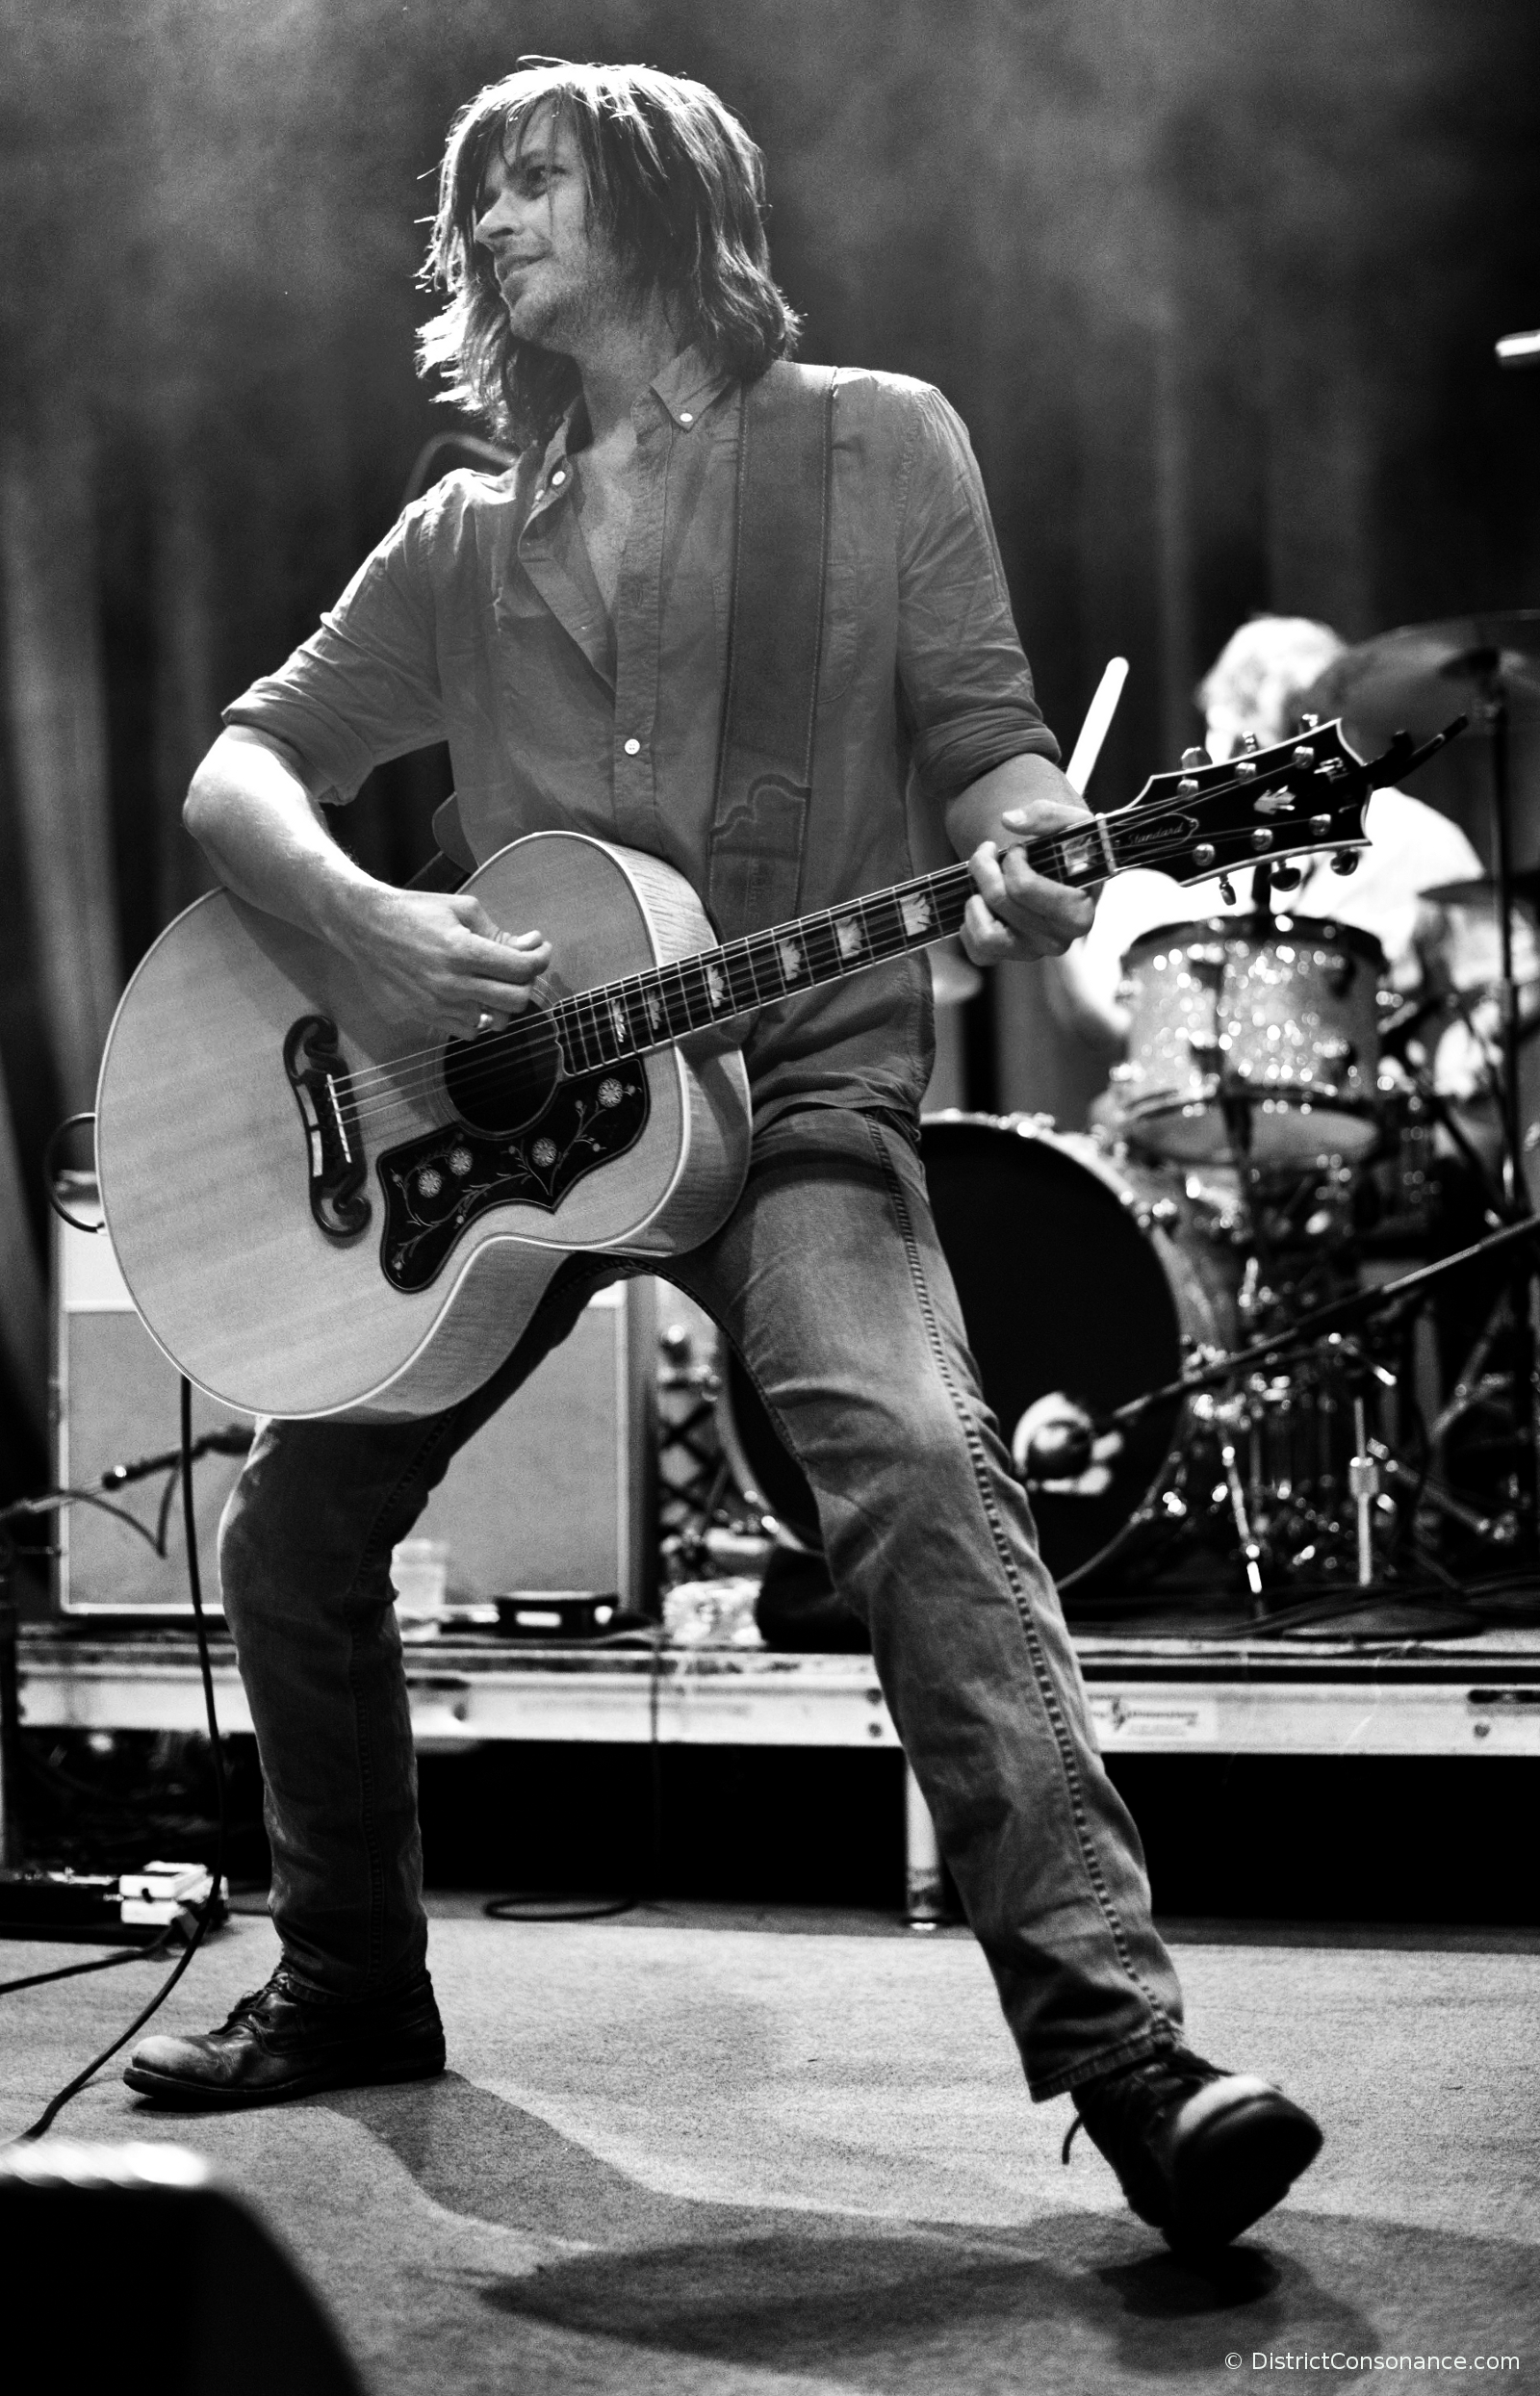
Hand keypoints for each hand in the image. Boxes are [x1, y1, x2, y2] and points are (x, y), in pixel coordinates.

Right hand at [335, 885, 551, 1038]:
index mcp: (463, 950)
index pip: (521, 968)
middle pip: (515, 1000)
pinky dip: (478, 1017)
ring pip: (493, 1020)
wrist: (365, 928)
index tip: (540, 950)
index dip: (540, 959)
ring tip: (495, 984)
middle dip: (525, 983)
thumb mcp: (460, 908)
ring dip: (501, 1003)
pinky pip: (468, 1031)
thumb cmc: (414, 912)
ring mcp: (437, 1004)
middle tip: (518, 968)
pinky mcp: (425, 1016)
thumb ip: (497, 931)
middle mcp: (452, 982)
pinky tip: (473, 998)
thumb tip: (529, 946)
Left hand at [961, 799, 1097, 965]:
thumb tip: (1009, 820)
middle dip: (986, 867)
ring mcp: (1032, 952)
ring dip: (975, 900)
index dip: (1012, 861)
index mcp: (1078, 913)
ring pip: (986, 935)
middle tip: (989, 851)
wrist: (1061, 870)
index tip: (1018, 848)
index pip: (1023, 889)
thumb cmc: (1068, 848)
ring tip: (984, 882)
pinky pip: (977, 952)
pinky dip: (970, 925)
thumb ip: (1046, 814)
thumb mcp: (1069, 823)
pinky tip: (980, 903)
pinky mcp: (1010, 957)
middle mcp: (1058, 941)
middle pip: (1000, 901)